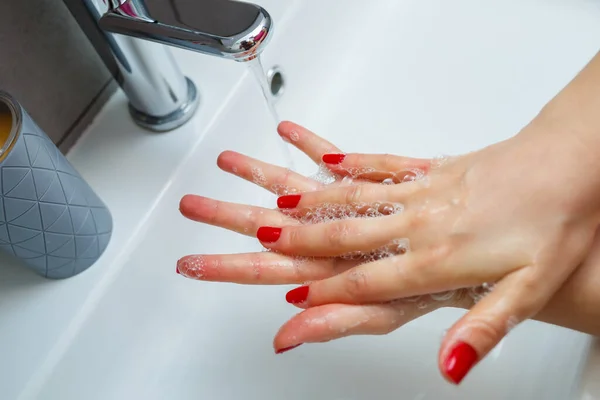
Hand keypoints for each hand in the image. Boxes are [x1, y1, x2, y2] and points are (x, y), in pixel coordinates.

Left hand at [177, 123, 455, 347]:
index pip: (265, 269)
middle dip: (226, 217)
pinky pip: (332, 162)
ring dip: (259, 174)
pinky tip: (291, 133)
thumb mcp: (388, 312)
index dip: (227, 267)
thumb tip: (285, 337)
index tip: (191, 264)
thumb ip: (336, 321)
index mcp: (327, 269)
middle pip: (266, 228)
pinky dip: (311, 147)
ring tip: (228, 160)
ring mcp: (345, 212)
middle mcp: (329, 240)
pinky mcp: (366, 188)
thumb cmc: (438, 287)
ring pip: (292, 190)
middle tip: (191, 205)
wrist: (476, 252)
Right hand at [251, 120, 599, 382]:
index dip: (328, 293)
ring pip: (353, 199)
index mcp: (438, 256)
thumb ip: (483, 328)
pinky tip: (329, 159)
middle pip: (346, 235)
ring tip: (277, 204)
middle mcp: (421, 221)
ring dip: (312, 204)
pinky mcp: (432, 169)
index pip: (369, 281)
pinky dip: (350, 164)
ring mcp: (423, 191)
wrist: (568, 162)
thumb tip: (451, 365)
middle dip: (299, 242)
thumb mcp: (529, 290)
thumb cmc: (554, 221)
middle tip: (260, 241)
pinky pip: (380, 166)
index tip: (293, 298)